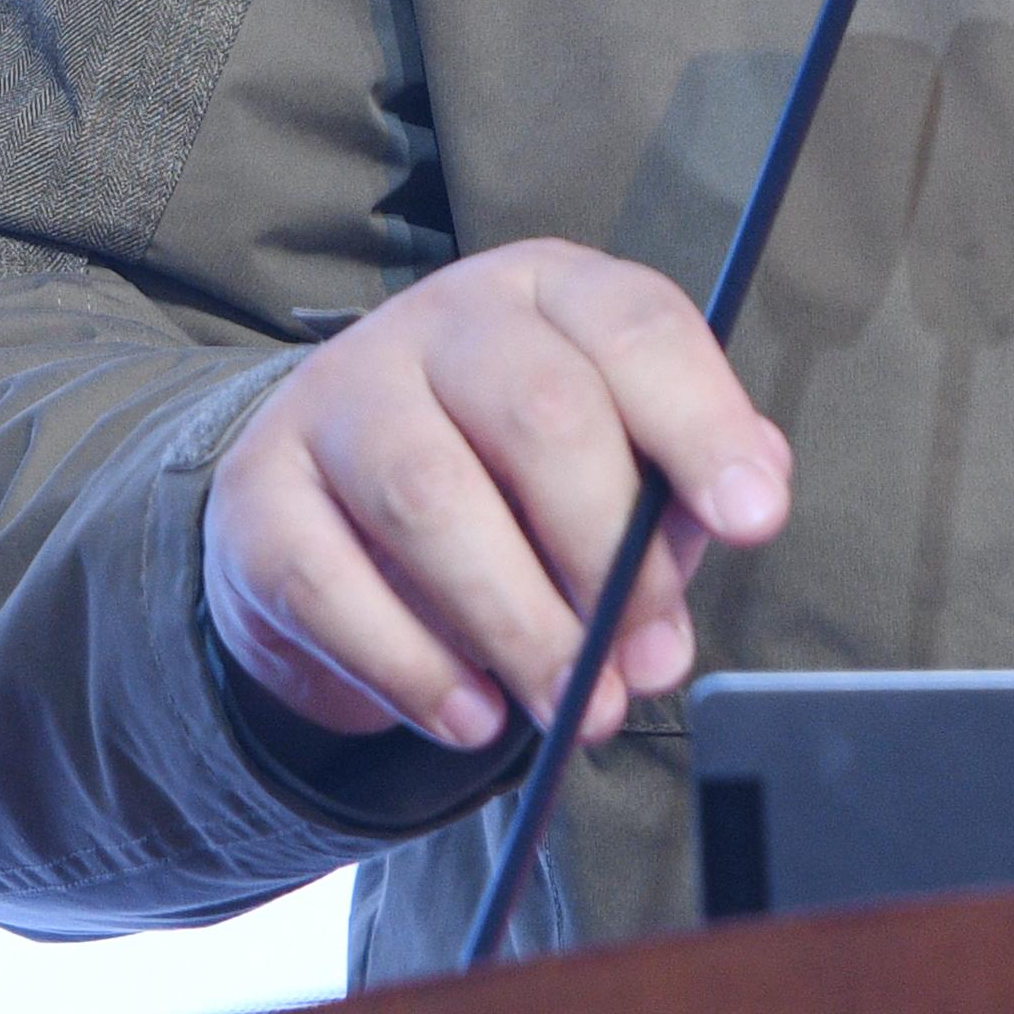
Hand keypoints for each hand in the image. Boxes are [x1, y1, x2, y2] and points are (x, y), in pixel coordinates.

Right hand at [204, 241, 792, 754]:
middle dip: (607, 555)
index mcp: (548, 294)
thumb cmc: (513, 487)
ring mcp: (335, 397)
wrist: (337, 517)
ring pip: (428, 499)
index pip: (635, 328)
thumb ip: (677, 490)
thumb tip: (740, 511)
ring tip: (572, 711)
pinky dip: (413, 670)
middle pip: (536, 412)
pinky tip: (473, 718)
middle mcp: (438, 322)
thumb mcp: (613, 468)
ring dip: (518, 627)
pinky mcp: (257, 493)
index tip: (756, 519)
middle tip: (648, 663)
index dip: (701, 423)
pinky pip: (328, 585)